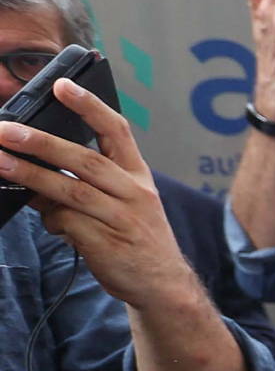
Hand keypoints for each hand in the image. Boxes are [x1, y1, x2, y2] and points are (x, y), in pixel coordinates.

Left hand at [0, 77, 201, 311]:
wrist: (162, 284)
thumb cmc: (136, 237)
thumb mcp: (120, 203)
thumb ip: (83, 184)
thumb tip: (33, 169)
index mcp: (138, 175)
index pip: (117, 131)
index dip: (89, 106)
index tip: (63, 86)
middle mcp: (134, 192)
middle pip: (86, 160)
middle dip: (43, 142)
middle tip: (8, 131)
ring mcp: (122, 218)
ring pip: (72, 190)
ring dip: (32, 175)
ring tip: (1, 163)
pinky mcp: (108, 243)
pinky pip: (68, 223)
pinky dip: (51, 219)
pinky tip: (51, 222)